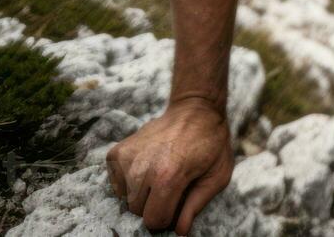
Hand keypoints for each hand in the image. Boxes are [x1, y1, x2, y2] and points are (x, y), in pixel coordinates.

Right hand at [106, 97, 233, 234]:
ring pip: (126, 199)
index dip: (168, 218)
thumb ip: (195, 206)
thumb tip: (179, 232)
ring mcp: (127, 158)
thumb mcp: (216, 176)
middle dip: (155, 206)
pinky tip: (149, 166)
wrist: (196, 108)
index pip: (154, 220)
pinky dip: (130, 181)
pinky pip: (117, 183)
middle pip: (138, 211)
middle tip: (173, 187)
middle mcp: (142, 168)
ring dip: (142, 194)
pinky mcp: (117, 152)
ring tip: (162, 173)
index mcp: (168, 177)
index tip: (178, 205)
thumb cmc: (211, 143)